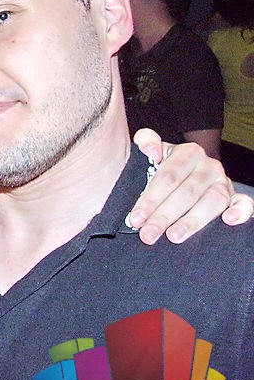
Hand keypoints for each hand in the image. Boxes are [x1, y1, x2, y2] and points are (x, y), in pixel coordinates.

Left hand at [128, 129, 252, 243]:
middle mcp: (209, 166)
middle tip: (147, 235)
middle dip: (164, 216)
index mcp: (188, 153)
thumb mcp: (153, 153)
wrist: (190, 172)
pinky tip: (229, 221)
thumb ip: (146, 142)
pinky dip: (240, 212)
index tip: (135, 218)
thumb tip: (151, 150)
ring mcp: (224, 182)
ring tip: (173, 237)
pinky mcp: (236, 197)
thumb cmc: (166, 168)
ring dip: (192, 221)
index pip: (168, 177)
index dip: (150, 199)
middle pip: (186, 193)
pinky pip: (244, 203)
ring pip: (212, 201)